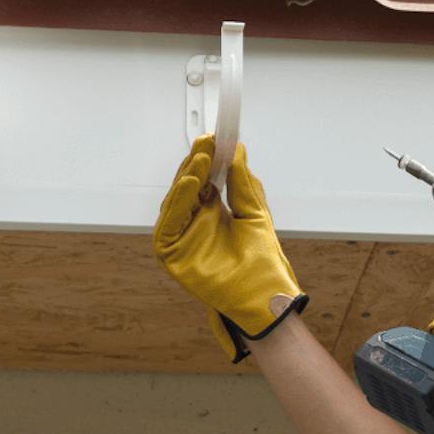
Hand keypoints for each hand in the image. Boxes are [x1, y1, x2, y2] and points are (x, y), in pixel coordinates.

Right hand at [153, 134, 307, 361]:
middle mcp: (194, 220)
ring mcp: (181, 236)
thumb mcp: (255, 213)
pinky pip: (169, 223)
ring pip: (176, 199)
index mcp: (213, 211)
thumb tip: (237, 150)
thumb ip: (243, 183)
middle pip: (187, 185)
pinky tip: (192, 183)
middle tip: (207, 142)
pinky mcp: (171, 252)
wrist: (263, 295)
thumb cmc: (261, 262)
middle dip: (196, 162)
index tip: (216, 137)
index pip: (204, 177)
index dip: (208, 157)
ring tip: (201, 158)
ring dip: (188, 176)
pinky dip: (178, 201)